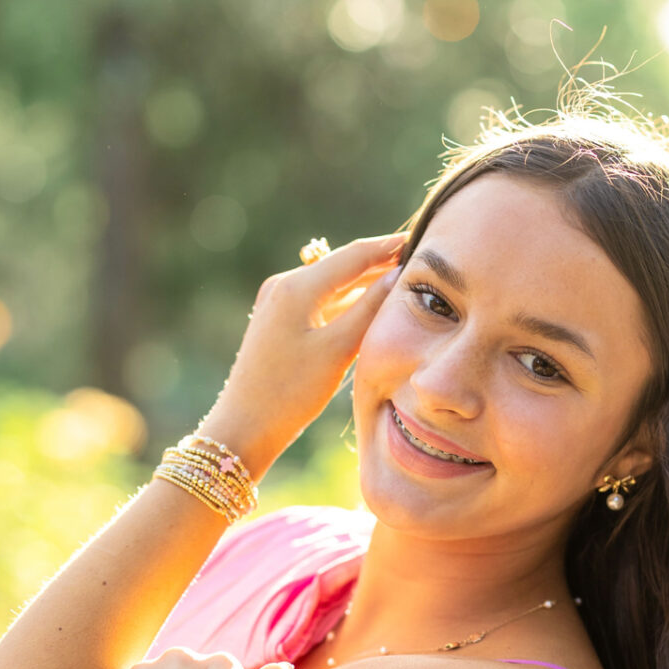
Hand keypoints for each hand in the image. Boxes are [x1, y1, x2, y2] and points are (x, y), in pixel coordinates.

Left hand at [200, 232, 406, 470]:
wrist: (244, 427)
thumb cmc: (291, 393)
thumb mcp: (337, 350)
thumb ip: (369, 309)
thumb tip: (397, 276)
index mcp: (296, 287)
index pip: (354, 255)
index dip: (389, 247)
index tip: (423, 240)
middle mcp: (284, 286)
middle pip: (343, 266)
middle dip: (380, 264)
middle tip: (420, 262)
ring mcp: (278, 303)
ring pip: (333, 285)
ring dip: (365, 284)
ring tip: (402, 282)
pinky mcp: (279, 321)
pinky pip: (320, 302)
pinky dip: (346, 303)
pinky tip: (370, 308)